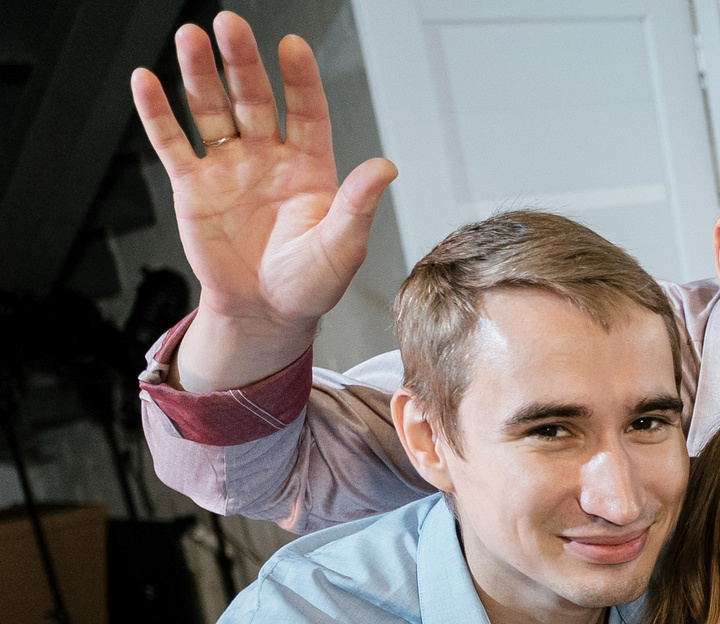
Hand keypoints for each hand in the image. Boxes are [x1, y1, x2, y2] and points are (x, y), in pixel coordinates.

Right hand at [129, 13, 395, 392]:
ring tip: (189, 37)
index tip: (293, 46)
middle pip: (253, 98)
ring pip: (211, 110)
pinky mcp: (194, 185)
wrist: (266, 313)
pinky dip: (157, 112)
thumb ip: (358, 205)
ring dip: (199, 74)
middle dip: (241, 61)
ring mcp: (229, 167)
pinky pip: (173, 142)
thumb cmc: (311, 284)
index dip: (300, 80)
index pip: (307, 111)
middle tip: (230, 24)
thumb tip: (385, 167)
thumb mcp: (343, 247)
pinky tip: (146, 81)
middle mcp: (268, 157)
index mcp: (310, 167)